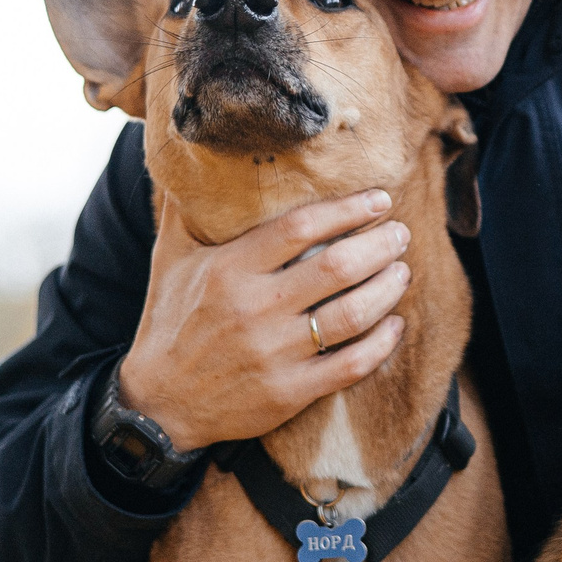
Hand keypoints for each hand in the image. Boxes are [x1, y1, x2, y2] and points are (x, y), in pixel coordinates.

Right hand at [116, 189, 410, 451]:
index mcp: (231, 269)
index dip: (348, 209)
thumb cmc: (170, 322)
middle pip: (337, 267)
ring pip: (352, 314)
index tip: (379, 199)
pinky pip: (351, 365)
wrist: (159, 404)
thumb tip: (193, 158)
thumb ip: (187, 209)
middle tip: (401, 234)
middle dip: (381, 245)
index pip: (302, 227)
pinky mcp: (289, 392)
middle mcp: (255, 309)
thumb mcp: (170, 259)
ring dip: (388, 289)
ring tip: (403, 271)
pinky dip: (382, 343)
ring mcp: (275, 354)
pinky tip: (395, 326)